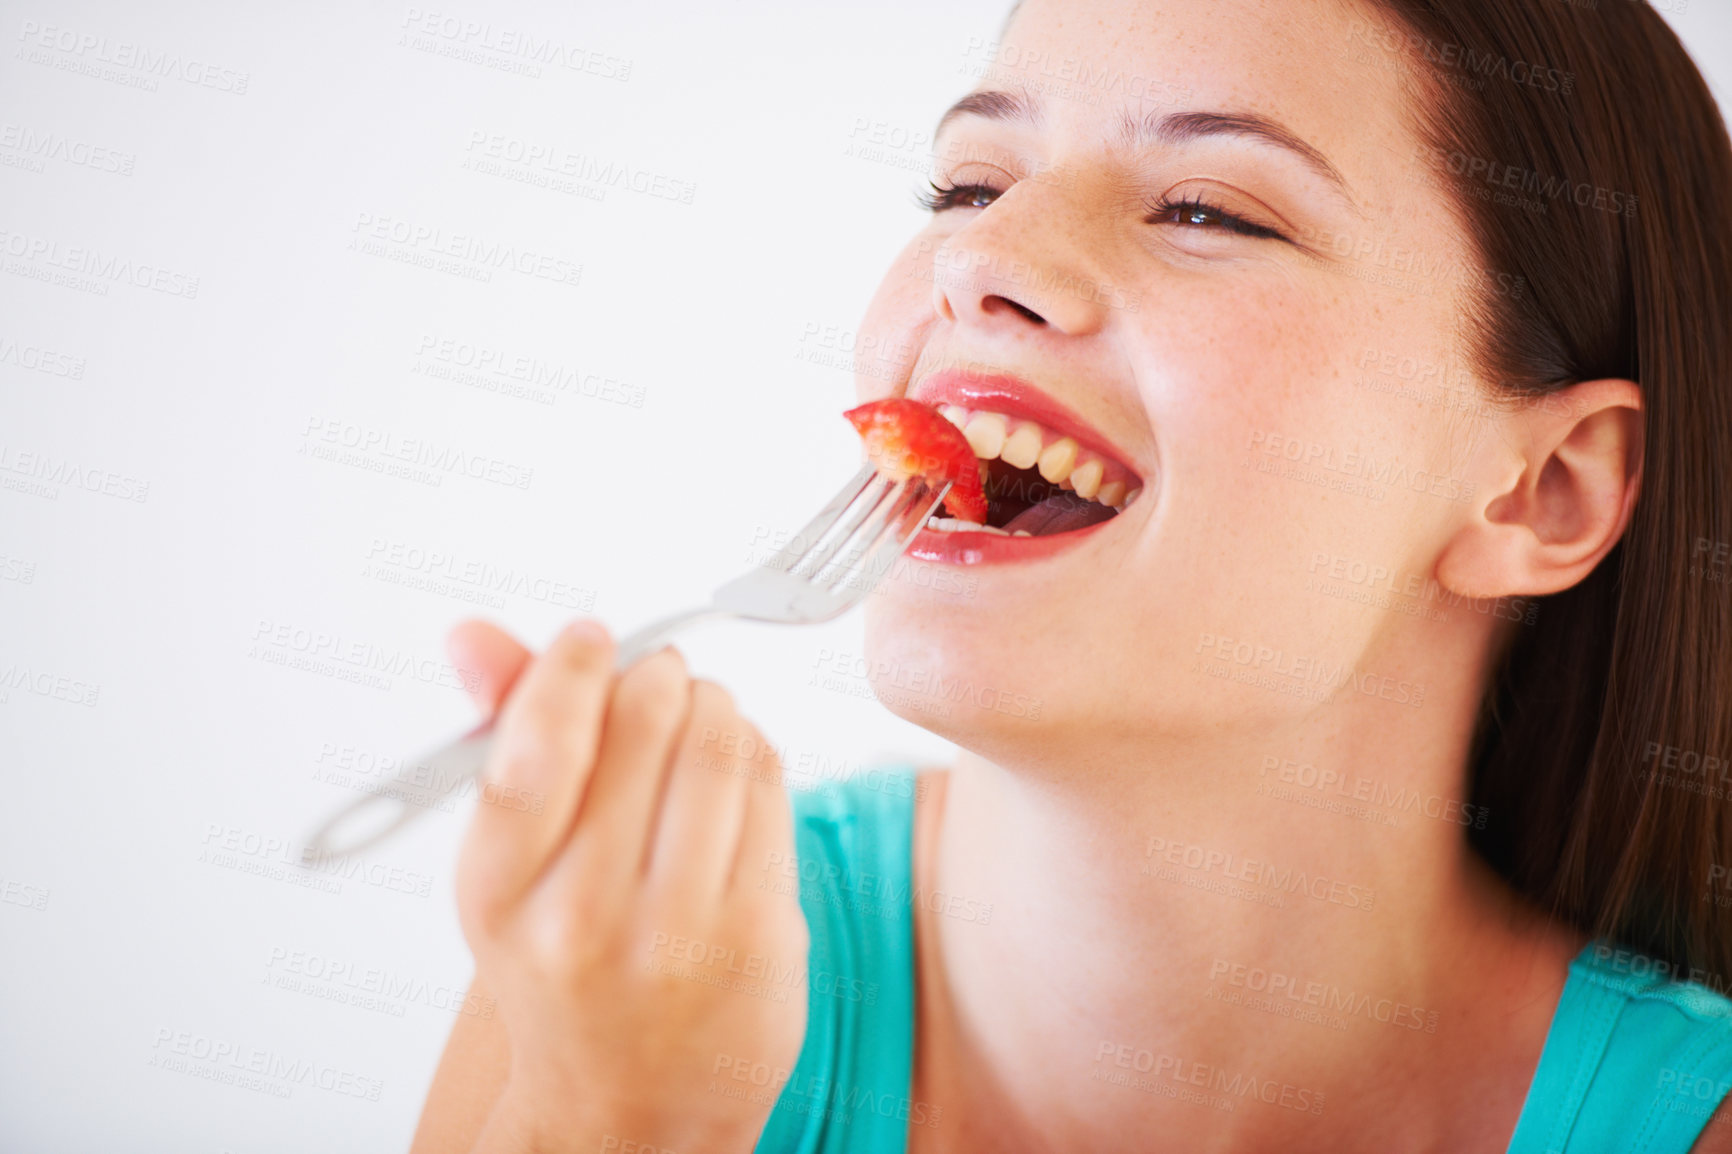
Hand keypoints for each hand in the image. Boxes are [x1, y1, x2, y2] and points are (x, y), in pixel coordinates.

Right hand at [447, 619, 808, 1153]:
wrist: (629, 1104)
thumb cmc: (567, 965)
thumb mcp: (511, 868)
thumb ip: (504, 738)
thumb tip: (472, 634)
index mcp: (501, 889)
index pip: (539, 741)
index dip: (572, 667)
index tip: (591, 640)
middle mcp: (582, 918)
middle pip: (645, 724)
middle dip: (659, 676)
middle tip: (660, 676)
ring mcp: (679, 933)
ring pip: (719, 747)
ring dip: (716, 706)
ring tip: (702, 717)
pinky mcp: (760, 937)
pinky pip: (772, 793)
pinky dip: (757, 755)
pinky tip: (737, 769)